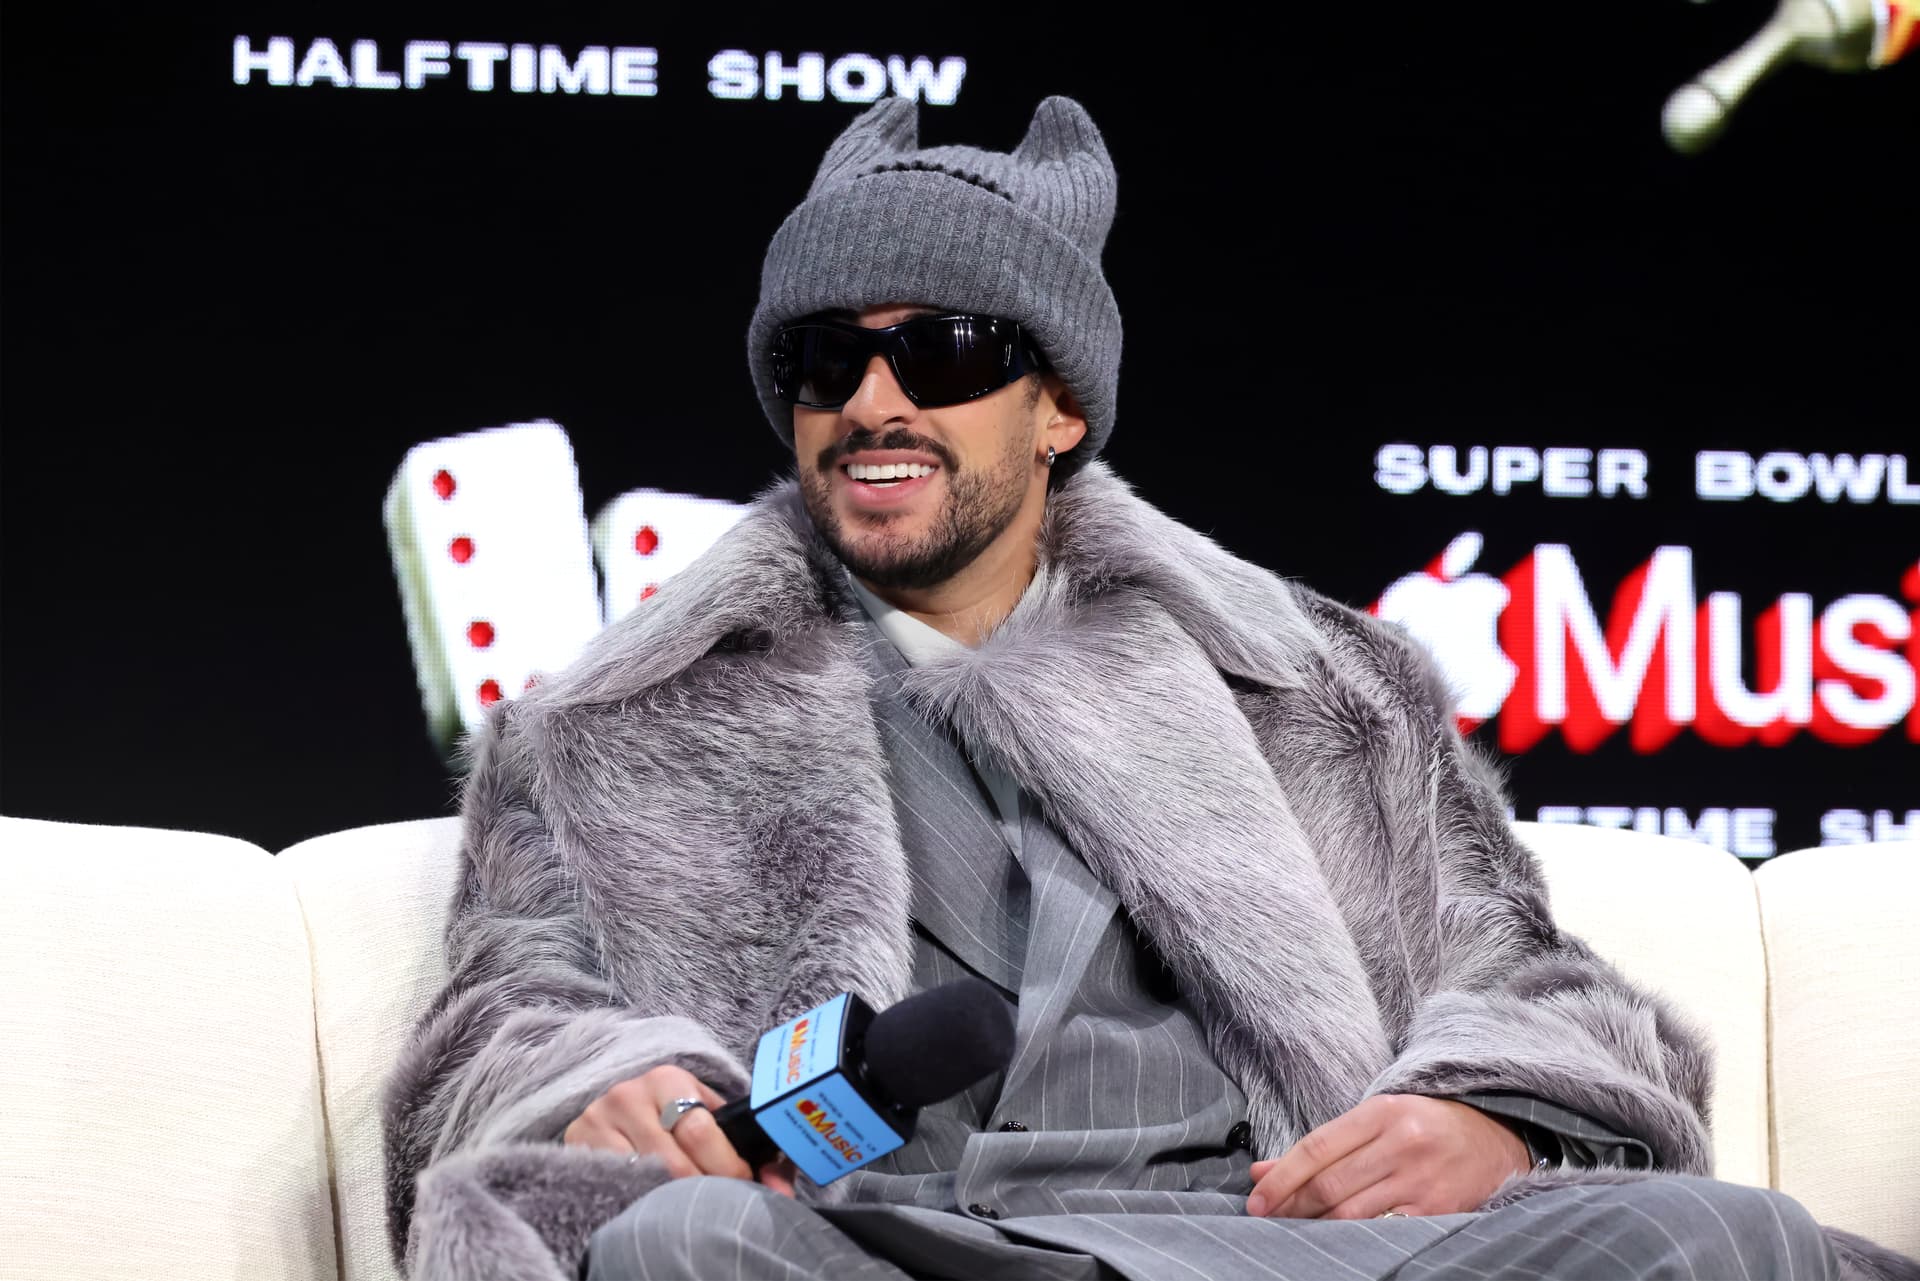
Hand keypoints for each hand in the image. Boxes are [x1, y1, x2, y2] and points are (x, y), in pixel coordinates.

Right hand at [562, 1064, 796, 1196]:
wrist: (610, 1099)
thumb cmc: (670, 1109)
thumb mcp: (702, 1109)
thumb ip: (744, 1142)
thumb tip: (782, 1186)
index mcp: (668, 1078)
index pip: (700, 1129)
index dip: (727, 1166)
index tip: (743, 1185)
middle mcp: (629, 1094)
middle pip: (674, 1161)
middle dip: (706, 1187)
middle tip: (722, 1203)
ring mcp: (599, 1120)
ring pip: (645, 1176)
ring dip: (674, 1198)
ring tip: (691, 1206)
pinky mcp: (577, 1143)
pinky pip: (616, 1182)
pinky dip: (641, 1197)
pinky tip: (656, 1204)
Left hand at [1245, 1095, 1529, 1219]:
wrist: (1494, 1135)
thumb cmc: (1423, 1125)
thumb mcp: (1374, 1120)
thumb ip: (1321, 1147)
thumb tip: (1261, 1171)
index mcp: (1381, 1113)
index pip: (1317, 1147)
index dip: (1281, 1176)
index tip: (1256, 1198)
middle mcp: (1401, 1143)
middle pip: (1331, 1184)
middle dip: (1291, 1205)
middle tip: (1266, 1218)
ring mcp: (1422, 1179)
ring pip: (1353, 1212)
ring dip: (1316, 1225)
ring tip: (1294, 1228)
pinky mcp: (1439, 1209)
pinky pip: (1384, 1229)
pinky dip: (1354, 1237)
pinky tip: (1335, 1239)